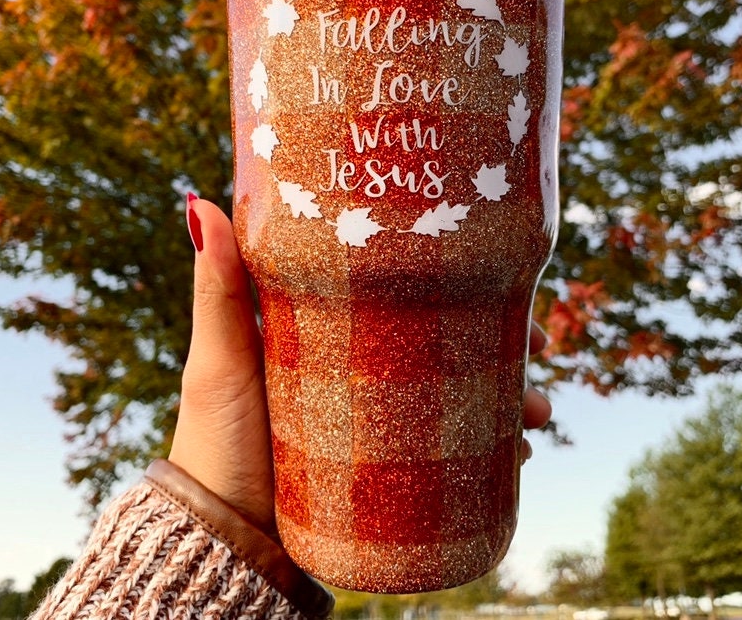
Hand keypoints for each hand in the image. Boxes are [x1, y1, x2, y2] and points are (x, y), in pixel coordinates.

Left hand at [169, 195, 551, 526]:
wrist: (225, 539)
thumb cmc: (214, 440)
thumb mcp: (220, 357)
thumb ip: (218, 289)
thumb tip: (201, 202)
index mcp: (332, 331)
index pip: (403, 291)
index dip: (453, 278)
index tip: (497, 267)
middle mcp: (365, 369)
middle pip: (445, 339)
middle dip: (501, 337)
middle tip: (540, 340)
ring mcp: (383, 419)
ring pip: (461, 394)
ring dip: (510, 396)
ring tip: (540, 413)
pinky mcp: (393, 468)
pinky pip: (454, 452)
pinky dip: (492, 449)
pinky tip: (520, 456)